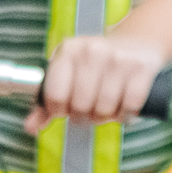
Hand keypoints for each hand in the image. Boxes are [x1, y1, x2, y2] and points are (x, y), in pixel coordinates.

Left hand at [43, 31, 166, 122]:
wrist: (136, 44)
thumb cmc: (96, 67)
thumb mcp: (68, 76)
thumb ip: (45, 104)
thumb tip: (30, 127)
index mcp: (69, 50)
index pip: (56, 95)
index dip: (60, 110)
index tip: (67, 108)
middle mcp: (92, 50)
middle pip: (81, 106)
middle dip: (85, 115)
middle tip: (90, 109)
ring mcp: (118, 58)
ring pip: (105, 108)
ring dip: (107, 116)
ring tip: (107, 106)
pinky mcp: (141, 68)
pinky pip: (130, 106)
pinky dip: (126, 114)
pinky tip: (124, 106)